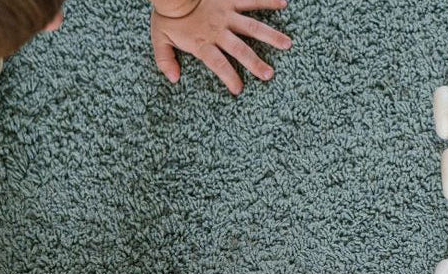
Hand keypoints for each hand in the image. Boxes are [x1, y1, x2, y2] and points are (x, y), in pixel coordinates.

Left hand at [150, 0, 291, 93]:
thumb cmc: (167, 15)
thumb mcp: (160, 39)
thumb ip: (165, 60)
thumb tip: (173, 78)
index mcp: (202, 42)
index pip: (218, 64)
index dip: (229, 77)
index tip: (239, 90)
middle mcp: (218, 30)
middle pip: (240, 49)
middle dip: (255, 63)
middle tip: (269, 74)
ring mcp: (226, 14)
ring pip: (252, 26)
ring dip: (270, 35)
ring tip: (287, 44)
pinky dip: (267, 0)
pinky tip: (283, 3)